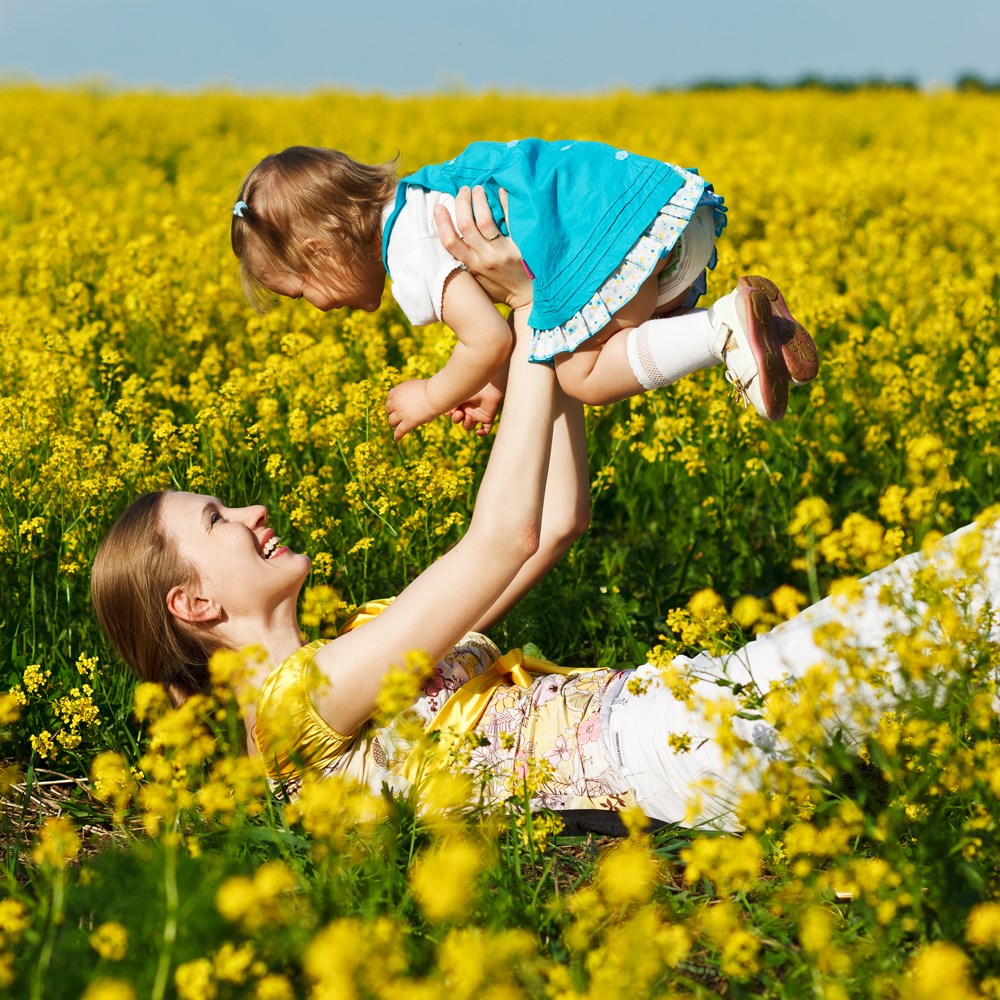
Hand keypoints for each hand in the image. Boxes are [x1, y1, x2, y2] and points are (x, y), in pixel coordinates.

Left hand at [385, 379, 438, 440]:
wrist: (435, 395)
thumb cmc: (431, 389)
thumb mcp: (416, 385)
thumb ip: (411, 391)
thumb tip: (413, 396)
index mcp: (398, 390)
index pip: (389, 398)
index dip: (392, 403)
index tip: (395, 406)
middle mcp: (396, 402)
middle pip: (388, 409)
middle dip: (392, 412)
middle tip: (398, 416)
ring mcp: (401, 413)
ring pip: (392, 421)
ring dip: (394, 423)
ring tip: (397, 426)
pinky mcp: (407, 422)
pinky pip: (399, 431)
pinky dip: (397, 435)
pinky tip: (396, 438)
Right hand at [435, 186, 532, 309]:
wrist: (530, 299)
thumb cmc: (503, 290)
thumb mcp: (479, 282)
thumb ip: (468, 264)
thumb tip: (454, 243)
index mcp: (473, 266)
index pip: (450, 242)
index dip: (442, 222)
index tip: (440, 206)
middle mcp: (485, 259)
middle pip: (466, 225)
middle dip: (461, 203)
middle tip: (463, 191)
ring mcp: (503, 252)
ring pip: (484, 219)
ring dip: (478, 200)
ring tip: (478, 189)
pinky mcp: (520, 246)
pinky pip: (510, 218)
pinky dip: (504, 201)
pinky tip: (500, 191)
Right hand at [448, 381, 504, 436]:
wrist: (491, 384)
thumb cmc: (474, 386)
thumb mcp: (460, 392)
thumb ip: (451, 400)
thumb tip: (446, 411)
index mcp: (460, 404)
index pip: (452, 413)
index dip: (450, 414)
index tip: (452, 409)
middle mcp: (468, 410)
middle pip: (459, 421)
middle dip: (457, 419)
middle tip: (461, 413)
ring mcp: (478, 415)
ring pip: (469, 427)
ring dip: (467, 424)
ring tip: (470, 417)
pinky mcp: (488, 418)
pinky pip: (485, 430)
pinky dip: (482, 433)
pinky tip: (478, 432)